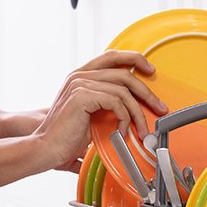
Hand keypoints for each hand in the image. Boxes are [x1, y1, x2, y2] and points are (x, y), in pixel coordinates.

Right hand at [34, 50, 166, 171]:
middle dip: (146, 90)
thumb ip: (105, 104)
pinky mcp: (82, 96)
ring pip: (123, 90)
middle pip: (124, 72)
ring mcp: (80, 84)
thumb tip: (130, 108)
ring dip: (138, 112)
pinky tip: (122, 131)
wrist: (46, 149)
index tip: (150, 70)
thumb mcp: (90, 115)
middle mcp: (80, 76)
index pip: (111, 56)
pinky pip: (116, 101)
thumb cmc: (65, 137)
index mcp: (80, 76)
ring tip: (142, 129)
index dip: (134, 59)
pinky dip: (125, 118)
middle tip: (159, 106)